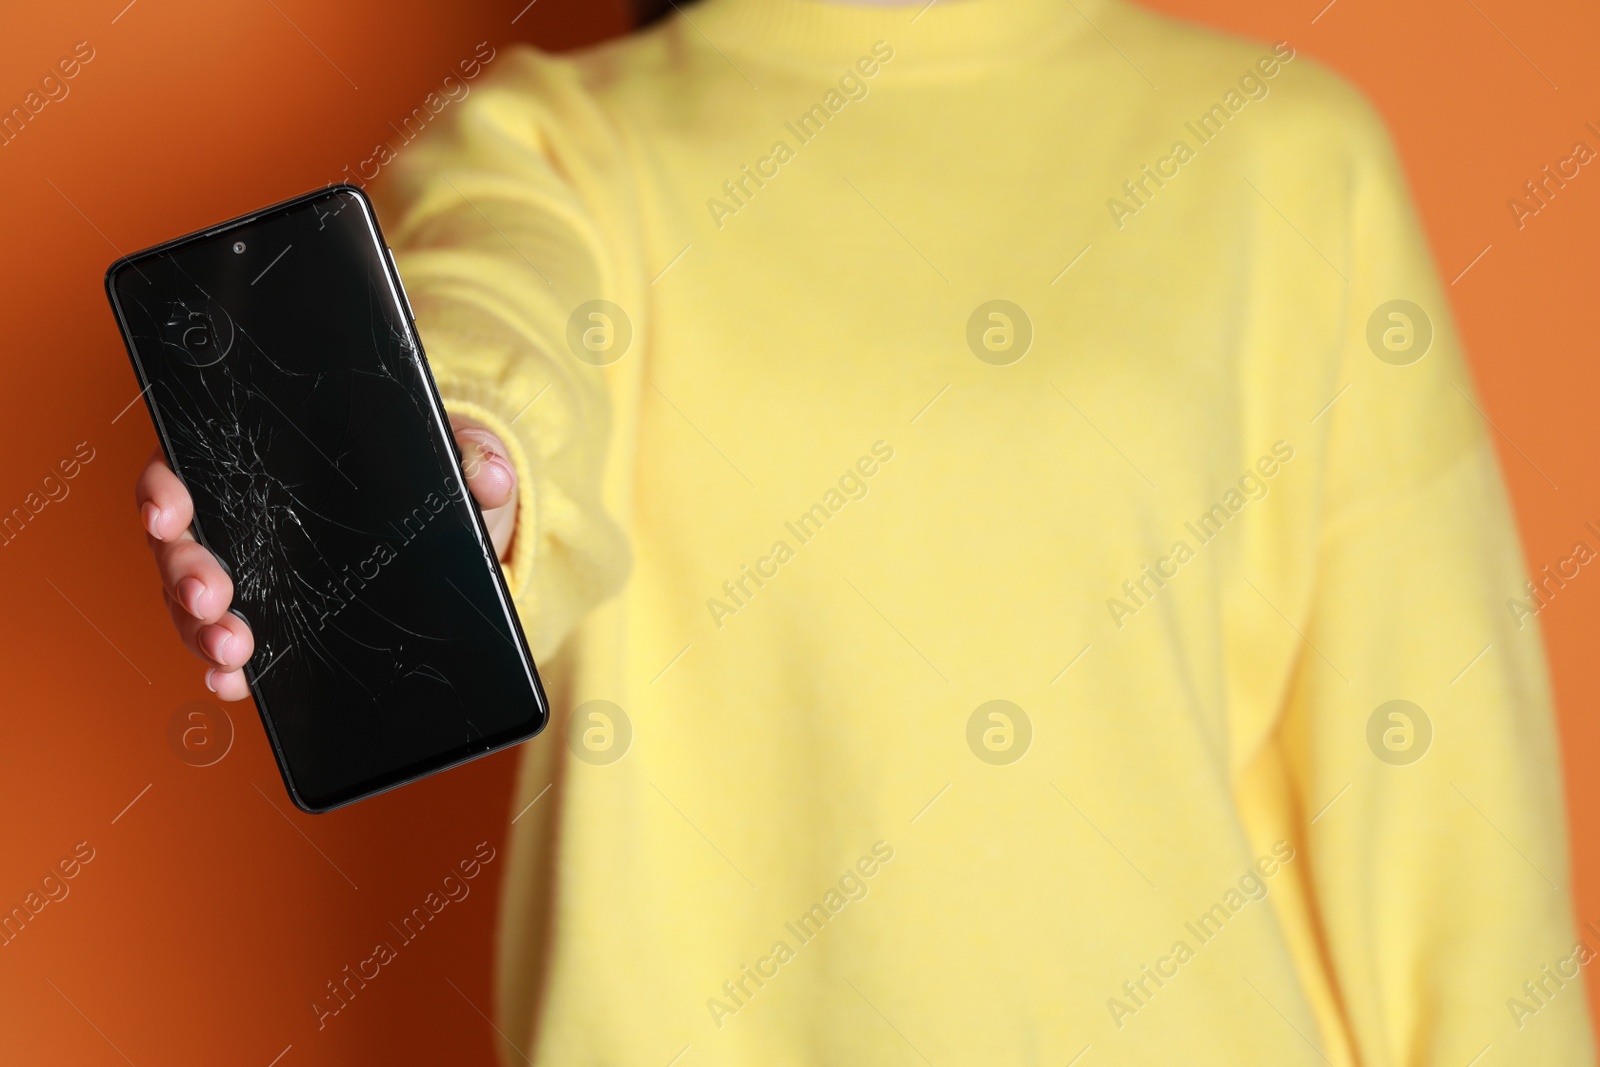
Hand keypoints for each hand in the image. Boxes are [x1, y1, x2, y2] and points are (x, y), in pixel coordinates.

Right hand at [135, 417, 519, 700]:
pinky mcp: (277, 628)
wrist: (457, 539)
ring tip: (234, 651)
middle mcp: (242, 523)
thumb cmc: (438, 482)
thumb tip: (491, 476)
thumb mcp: (458, 460)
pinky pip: (233, 650)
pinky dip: (227, 671)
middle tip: (213, 598)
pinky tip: (236, 684)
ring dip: (201, 631)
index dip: (165, 491)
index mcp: (266, 465)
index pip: (190, 468)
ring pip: (196, 605)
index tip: (167, 513)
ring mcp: (253, 579)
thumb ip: (475, 455)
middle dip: (185, 575)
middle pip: (183, 546)